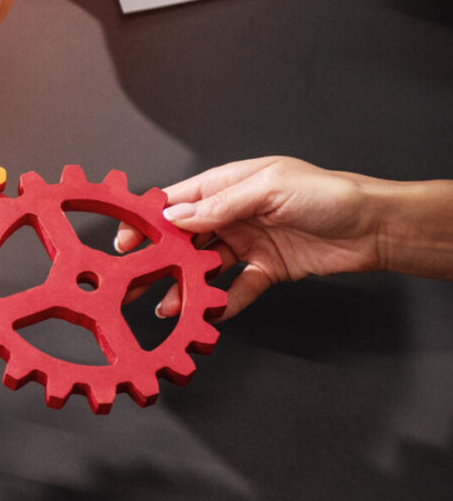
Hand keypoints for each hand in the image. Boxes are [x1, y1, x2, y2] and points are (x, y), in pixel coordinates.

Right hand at [114, 157, 386, 320]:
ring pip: (204, 267)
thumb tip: (175, 216)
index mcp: (229, 185)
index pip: (176, 202)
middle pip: (184, 238)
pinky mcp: (266, 269)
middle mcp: (234, 214)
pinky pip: (235, 288)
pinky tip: (207, 314)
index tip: (123, 238)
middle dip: (156, 258)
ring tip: (167, 306)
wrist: (375, 227)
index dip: (147, 219)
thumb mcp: (269, 189)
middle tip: (131, 280)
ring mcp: (248, 243)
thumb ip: (220, 206)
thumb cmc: (329, 194)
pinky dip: (220, 303)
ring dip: (184, 286)